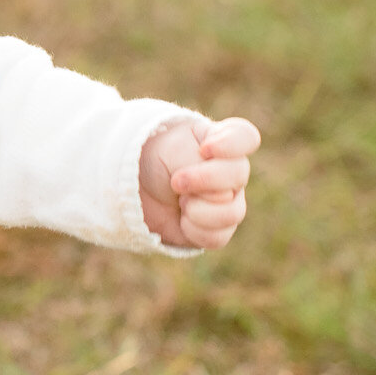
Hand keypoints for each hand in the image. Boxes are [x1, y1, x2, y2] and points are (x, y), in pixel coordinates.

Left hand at [138, 116, 259, 249]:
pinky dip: (194, 229)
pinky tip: (182, 219)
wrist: (129, 188)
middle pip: (239, 175)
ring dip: (198, 208)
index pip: (246, 137)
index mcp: (221, 142)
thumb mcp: (174, 150)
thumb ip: (202, 166)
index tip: (205, 149)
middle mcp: (230, 173)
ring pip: (234, 212)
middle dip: (203, 180)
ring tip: (180, 200)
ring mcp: (226, 202)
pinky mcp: (214, 229)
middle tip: (175, 181)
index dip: (231, 145)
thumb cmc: (154, 160)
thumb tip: (223, 199)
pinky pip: (218, 237)